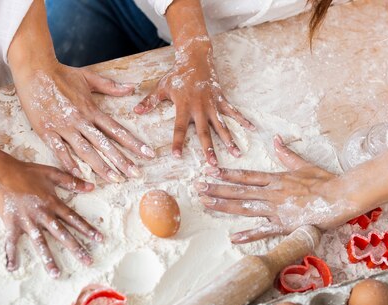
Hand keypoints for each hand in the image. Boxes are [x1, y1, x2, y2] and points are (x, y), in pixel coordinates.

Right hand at [0, 158, 102, 277]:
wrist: (1, 172)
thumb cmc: (26, 171)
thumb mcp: (52, 173)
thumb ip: (71, 181)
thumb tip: (92, 186)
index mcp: (53, 203)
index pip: (74, 219)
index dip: (88, 229)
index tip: (100, 240)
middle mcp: (43, 215)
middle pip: (63, 235)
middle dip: (76, 249)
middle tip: (88, 262)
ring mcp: (28, 221)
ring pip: (41, 243)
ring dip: (48, 259)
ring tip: (56, 274)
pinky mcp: (12, 224)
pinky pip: (11, 242)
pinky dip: (10, 254)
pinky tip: (12, 267)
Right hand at [14, 64, 155, 182]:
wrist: (34, 69)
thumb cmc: (61, 74)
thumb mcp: (88, 78)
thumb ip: (111, 86)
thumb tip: (132, 87)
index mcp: (92, 110)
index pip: (117, 130)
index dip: (134, 143)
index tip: (148, 154)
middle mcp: (81, 121)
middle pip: (106, 145)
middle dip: (122, 161)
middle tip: (136, 174)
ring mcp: (64, 127)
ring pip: (86, 151)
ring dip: (101, 167)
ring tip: (115, 180)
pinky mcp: (47, 131)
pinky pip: (60, 151)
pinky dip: (69, 164)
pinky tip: (80, 176)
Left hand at [134, 37, 253, 165]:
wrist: (196, 59)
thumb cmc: (177, 75)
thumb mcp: (161, 87)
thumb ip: (150, 101)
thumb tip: (135, 111)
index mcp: (184, 106)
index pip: (179, 128)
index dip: (178, 142)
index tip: (177, 156)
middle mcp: (200, 108)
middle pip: (204, 132)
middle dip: (209, 148)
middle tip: (213, 163)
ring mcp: (213, 104)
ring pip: (222, 125)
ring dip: (229, 140)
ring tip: (236, 154)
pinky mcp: (222, 100)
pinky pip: (233, 112)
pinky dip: (243, 120)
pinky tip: (252, 129)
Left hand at [196, 135, 363, 242]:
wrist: (341, 196)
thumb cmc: (325, 181)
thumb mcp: (303, 164)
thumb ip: (287, 154)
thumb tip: (276, 139)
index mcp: (276, 179)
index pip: (245, 176)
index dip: (226, 174)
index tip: (209, 172)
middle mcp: (272, 192)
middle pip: (238, 190)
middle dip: (216, 189)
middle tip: (197, 187)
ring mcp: (276, 208)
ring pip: (245, 207)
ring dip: (224, 206)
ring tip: (205, 203)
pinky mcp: (285, 224)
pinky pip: (264, 230)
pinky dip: (249, 235)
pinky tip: (234, 238)